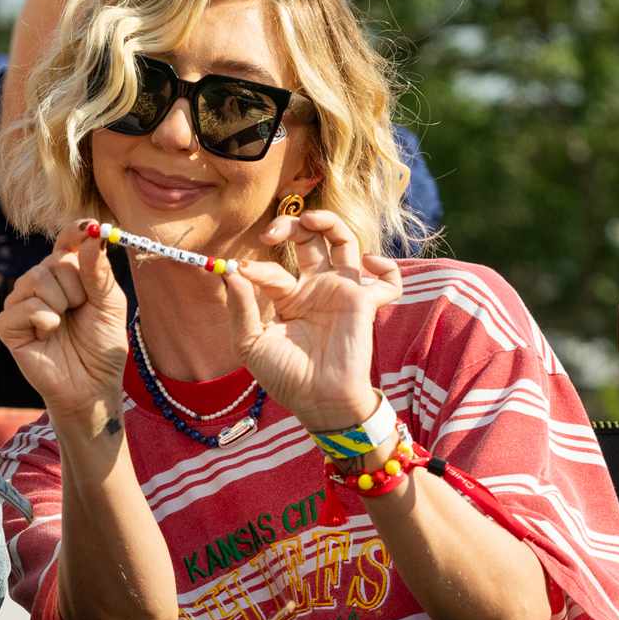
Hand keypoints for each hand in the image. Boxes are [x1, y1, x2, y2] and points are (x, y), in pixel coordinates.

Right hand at [0, 220, 128, 421]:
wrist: (91, 386)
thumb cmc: (101, 345)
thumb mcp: (110, 304)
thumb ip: (99, 270)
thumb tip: (92, 234)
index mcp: (67, 273)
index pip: (66, 240)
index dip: (76, 231)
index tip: (89, 226)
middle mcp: (40, 282)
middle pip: (54, 261)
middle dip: (76, 287)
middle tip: (81, 310)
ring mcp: (21, 302)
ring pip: (38, 280)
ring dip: (61, 305)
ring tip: (64, 325)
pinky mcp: (8, 324)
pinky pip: (25, 306)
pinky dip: (44, 320)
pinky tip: (48, 334)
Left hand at [222, 209, 401, 431]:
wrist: (317, 401)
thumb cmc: (284, 375)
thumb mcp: (251, 342)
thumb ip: (241, 307)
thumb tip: (230, 271)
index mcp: (287, 297)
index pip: (272, 267)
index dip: (256, 265)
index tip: (242, 269)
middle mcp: (316, 288)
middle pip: (310, 239)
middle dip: (293, 225)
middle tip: (273, 232)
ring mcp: (341, 292)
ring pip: (345, 242)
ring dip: (330, 222)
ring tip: (311, 218)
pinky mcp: (365, 303)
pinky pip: (388, 280)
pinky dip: (385, 267)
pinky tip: (366, 263)